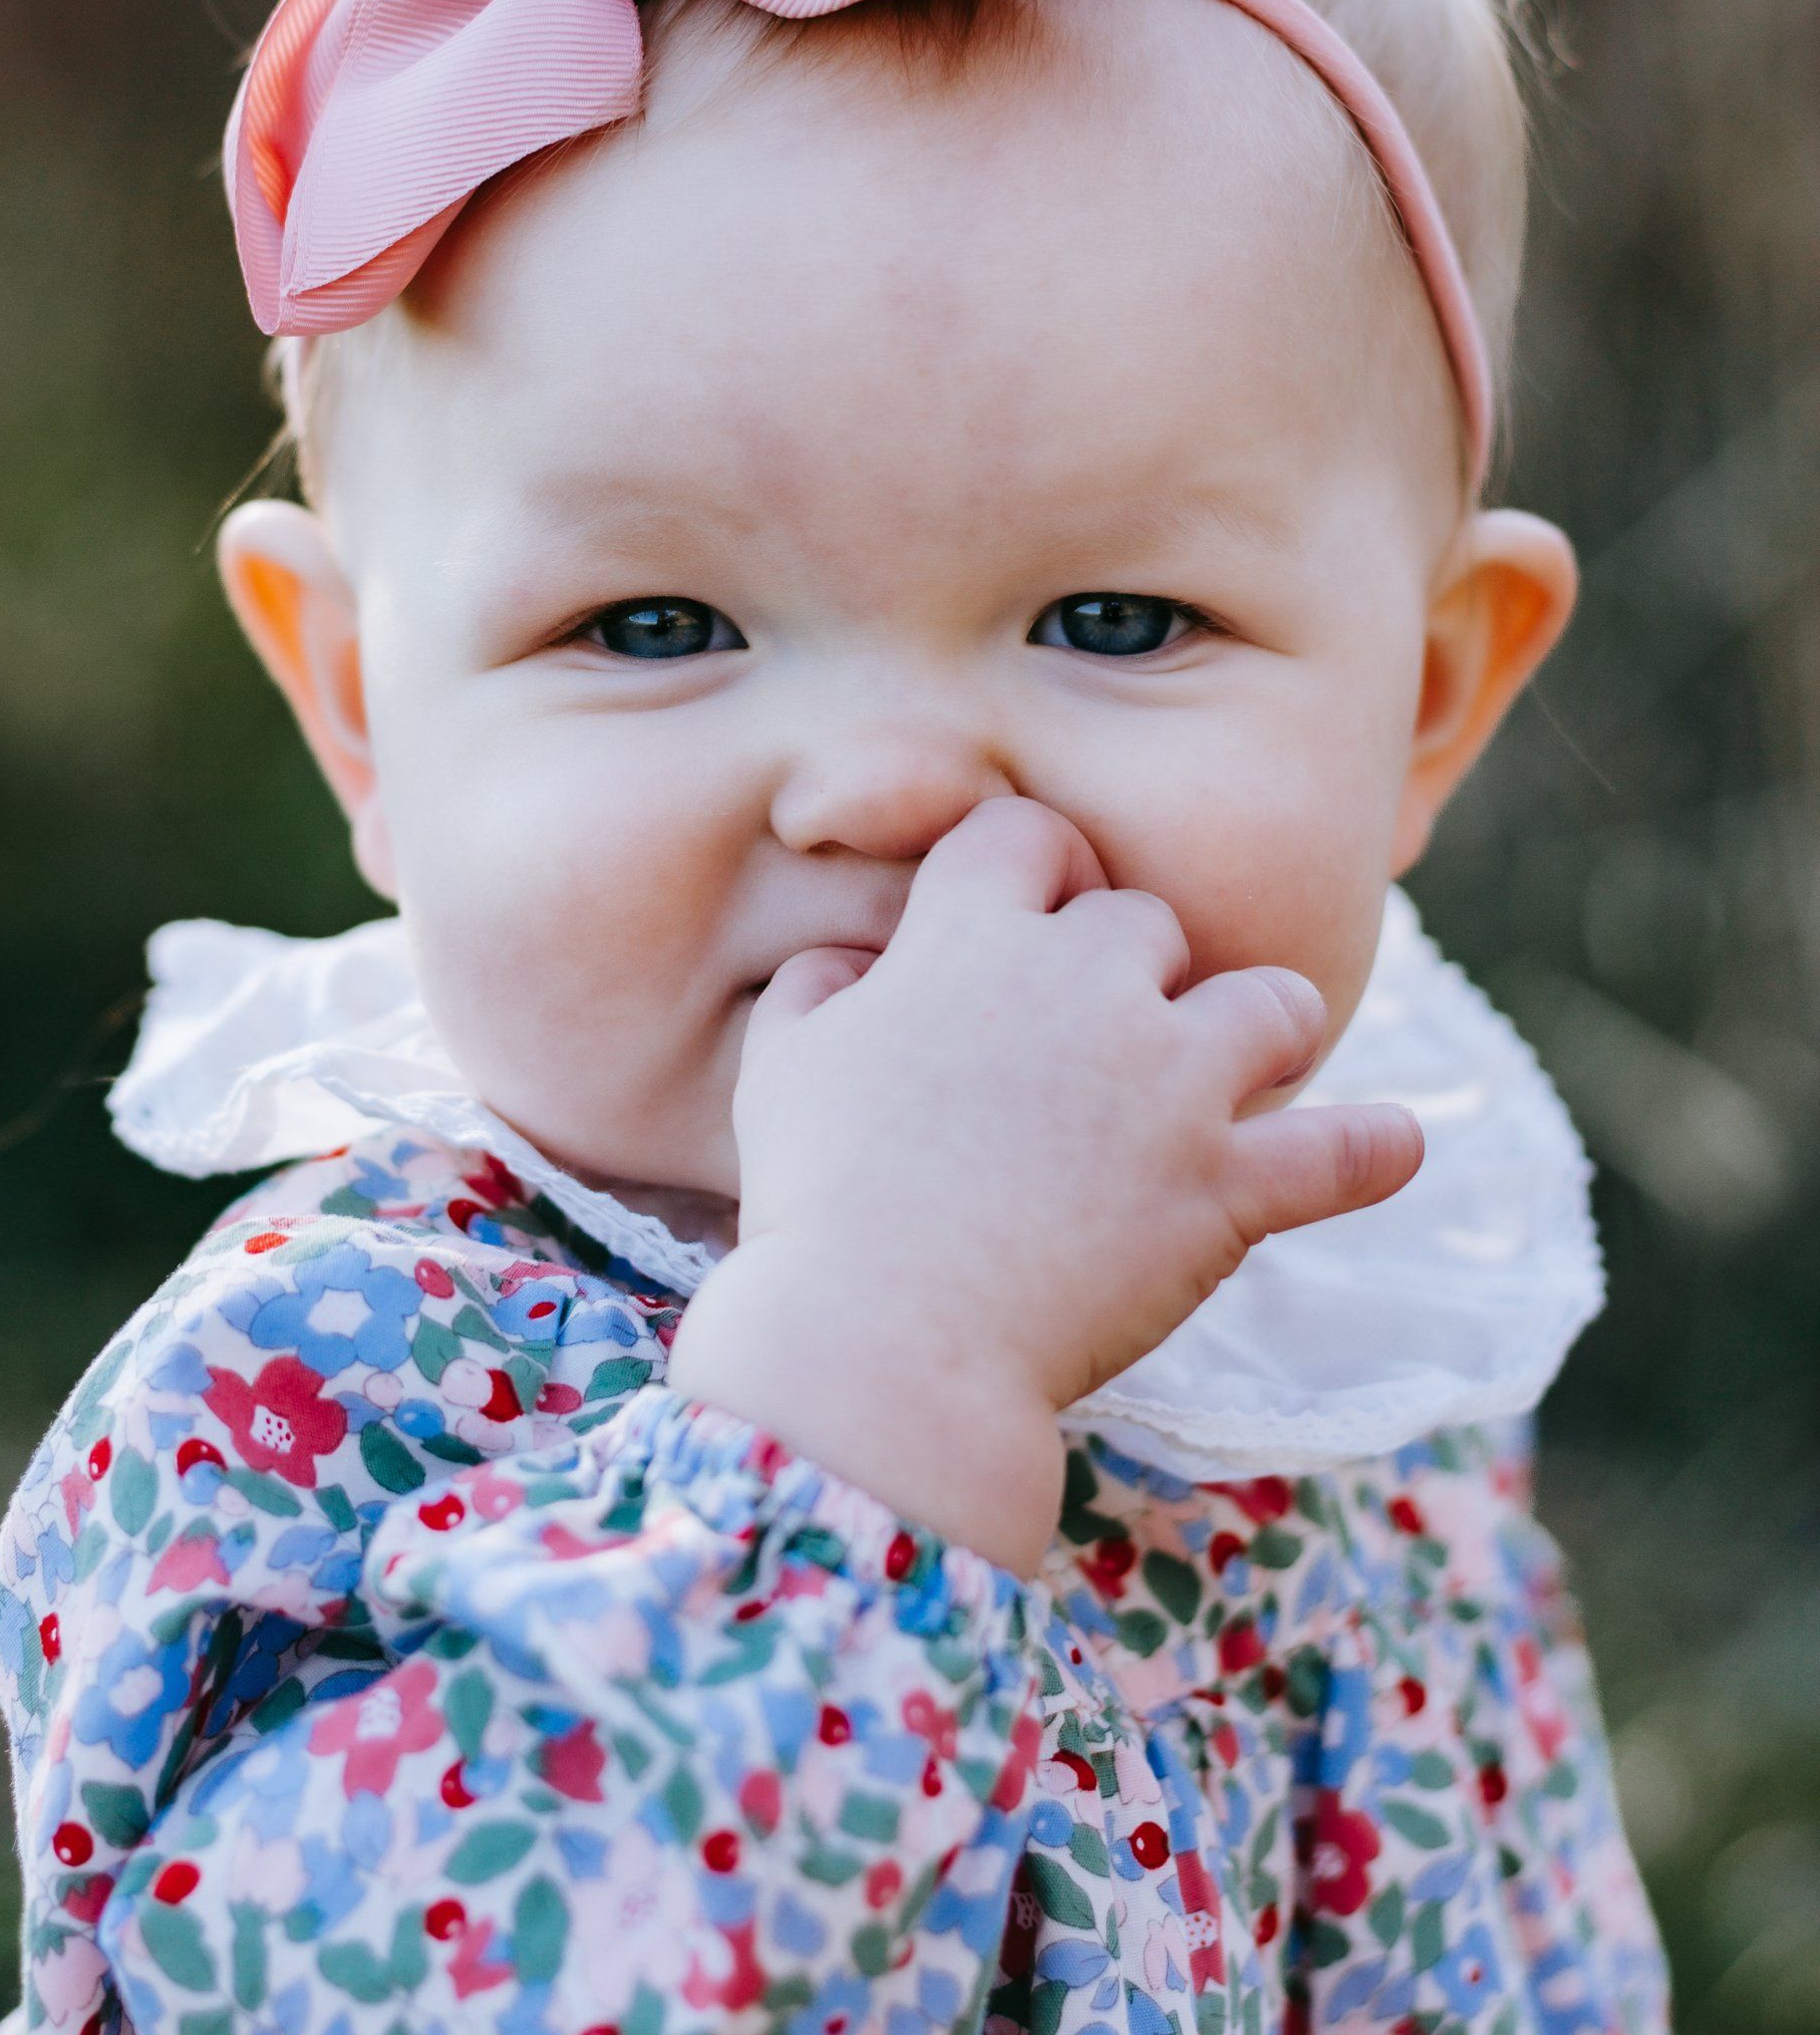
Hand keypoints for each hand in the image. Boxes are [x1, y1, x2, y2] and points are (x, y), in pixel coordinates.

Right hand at [668, 796, 1421, 1574]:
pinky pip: (1342, 1151)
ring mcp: (1172, 1082)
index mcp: (974, 939)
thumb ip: (818, 985)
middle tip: (1102, 1039)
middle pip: (1147, 919)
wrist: (887, 1342)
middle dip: (1132, 968)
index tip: (1032, 913)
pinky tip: (1395, 1145)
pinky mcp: (1228, 1185)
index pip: (1030, 835)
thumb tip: (851, 960)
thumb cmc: (819, 1200)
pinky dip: (1372, 1149)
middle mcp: (1087, 983)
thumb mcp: (782, 1065)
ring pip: (1271, 1001)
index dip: (1034, 869)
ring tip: (1243, 1072)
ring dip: (1260, 1030)